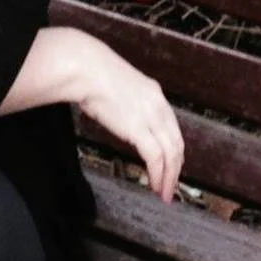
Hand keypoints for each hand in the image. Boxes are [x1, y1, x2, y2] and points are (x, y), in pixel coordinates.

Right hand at [76, 40, 183, 202]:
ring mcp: (150, 117)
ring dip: (169, 177)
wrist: (85, 67)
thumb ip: (127, 102)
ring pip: (170, 154)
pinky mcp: (139, 129)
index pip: (172, 127)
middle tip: (172, 185)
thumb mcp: (118, 85)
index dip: (174, 148)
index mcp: (154, 93)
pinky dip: (158, 175)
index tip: (171, 163)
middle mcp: (158, 105)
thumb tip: (121, 115)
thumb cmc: (92, 72)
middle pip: (176, 143)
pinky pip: (155, 158)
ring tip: (164, 192)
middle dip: (175, 167)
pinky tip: (155, 185)